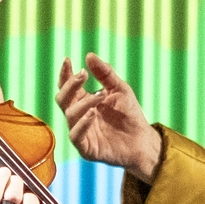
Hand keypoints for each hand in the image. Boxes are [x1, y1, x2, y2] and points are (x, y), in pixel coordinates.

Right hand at [56, 53, 162, 183]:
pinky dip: (82, 123)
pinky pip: (76, 135)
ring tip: (100, 96)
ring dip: (83, 103)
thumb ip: (105, 74)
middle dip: (69, 85)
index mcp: (83, 101)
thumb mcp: (120, 89)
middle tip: (83, 75)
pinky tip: (92, 113)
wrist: (142, 139)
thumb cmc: (129, 114)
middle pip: (62, 99)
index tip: (68, 60)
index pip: (67, 86)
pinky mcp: (86, 148)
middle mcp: (78, 116)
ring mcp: (80, 132)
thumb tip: (89, 55)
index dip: (65, 74)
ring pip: (69, 115)